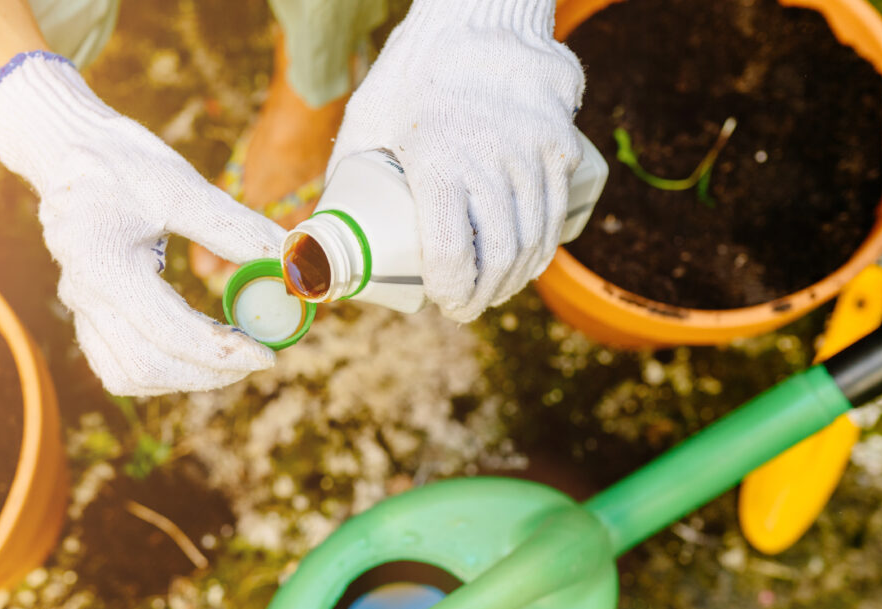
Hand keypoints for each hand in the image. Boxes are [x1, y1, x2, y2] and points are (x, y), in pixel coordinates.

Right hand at [0, 53, 283, 396]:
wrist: (65, 151)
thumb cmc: (122, 162)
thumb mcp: (181, 185)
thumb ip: (235, 227)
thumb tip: (292, 259)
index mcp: (104, 264)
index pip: (168, 332)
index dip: (222, 353)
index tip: (266, 355)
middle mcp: (84, 295)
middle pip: (145, 367)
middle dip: (208, 374)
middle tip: (255, 359)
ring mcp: (80, 308)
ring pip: (128, 375)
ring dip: (184, 379)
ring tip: (230, 359)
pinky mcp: (86, 314)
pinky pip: (117, 365)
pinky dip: (160, 371)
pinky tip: (195, 354)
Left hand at [329, 0, 584, 322]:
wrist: (478, 16)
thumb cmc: (412, 71)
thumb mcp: (366, 119)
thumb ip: (349, 174)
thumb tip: (322, 231)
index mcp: (438, 163)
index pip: (453, 254)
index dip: (452, 292)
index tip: (444, 305)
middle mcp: (491, 161)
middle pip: (500, 256)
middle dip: (485, 296)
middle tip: (467, 307)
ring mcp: (532, 154)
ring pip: (535, 239)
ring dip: (516, 277)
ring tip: (495, 289)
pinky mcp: (559, 145)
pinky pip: (556, 212)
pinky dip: (543, 246)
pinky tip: (528, 260)